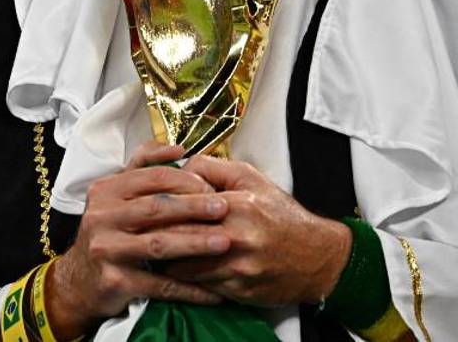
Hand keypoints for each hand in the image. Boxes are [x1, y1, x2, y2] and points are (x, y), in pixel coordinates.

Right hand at [46, 141, 230, 338]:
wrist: (79, 281)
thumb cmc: (108, 231)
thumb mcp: (115, 193)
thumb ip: (143, 165)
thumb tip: (179, 149)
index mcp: (106, 190)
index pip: (152, 177)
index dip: (185, 180)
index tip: (211, 186)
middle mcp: (102, 217)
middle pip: (156, 208)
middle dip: (194, 207)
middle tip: (224, 208)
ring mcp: (107, 250)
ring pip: (159, 244)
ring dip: (196, 243)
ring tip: (225, 243)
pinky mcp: (115, 282)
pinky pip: (160, 285)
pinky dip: (189, 288)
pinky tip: (212, 290)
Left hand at [164, 154, 351, 306]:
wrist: (317, 257)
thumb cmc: (282, 216)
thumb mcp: (252, 179)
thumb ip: (214, 168)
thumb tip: (181, 167)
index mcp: (237, 205)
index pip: (183, 204)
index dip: (161, 206)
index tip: (147, 207)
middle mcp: (236, 237)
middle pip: (178, 237)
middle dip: (156, 235)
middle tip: (141, 232)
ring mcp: (237, 268)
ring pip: (184, 266)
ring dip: (167, 260)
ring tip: (156, 251)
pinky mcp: (238, 290)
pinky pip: (201, 286)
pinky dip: (186, 279)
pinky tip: (179, 269)